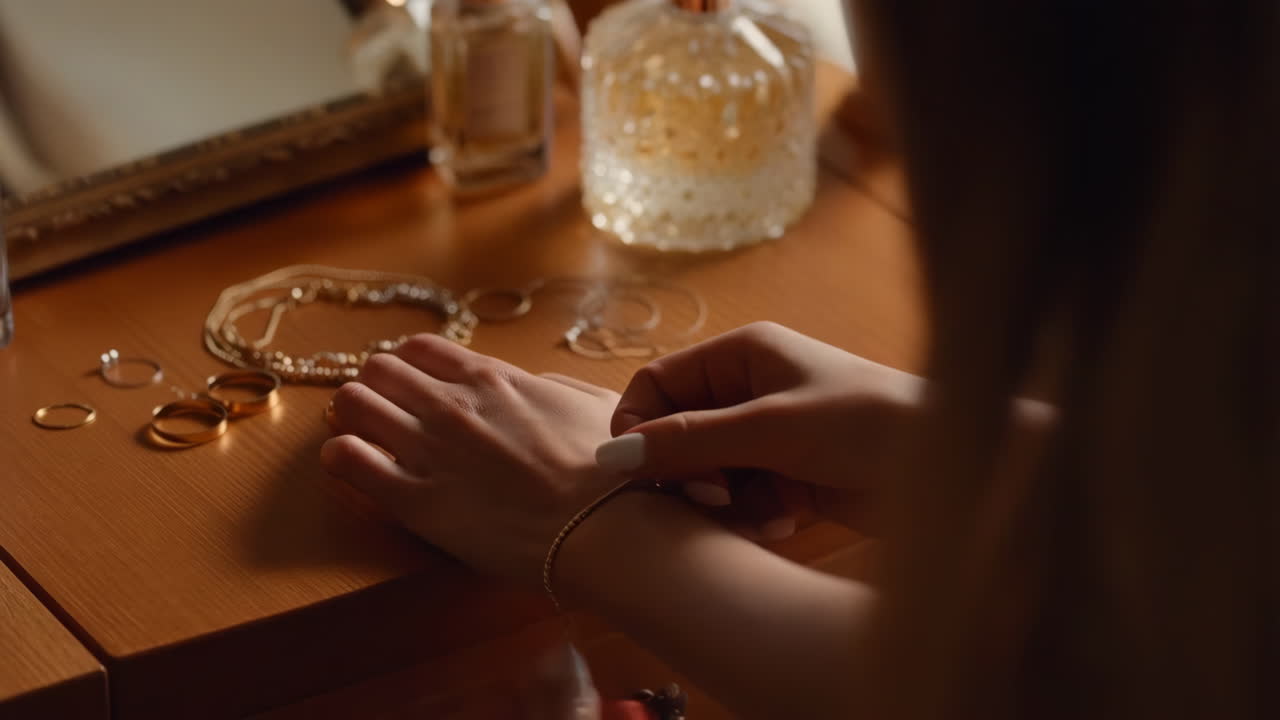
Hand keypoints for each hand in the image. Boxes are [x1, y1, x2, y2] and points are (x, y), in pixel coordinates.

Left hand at [320, 334, 623, 587]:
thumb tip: (530, 386)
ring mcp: (428, 449)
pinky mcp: (414, 501)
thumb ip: (550, 387)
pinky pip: (347, 460)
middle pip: (378, 368)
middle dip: (376, 386)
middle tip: (384, 412)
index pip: (419, 348)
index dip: (409, 365)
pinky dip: (340, 456)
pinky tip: (350, 463)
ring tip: (363, 437)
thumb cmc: (611, 470)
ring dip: (353, 416)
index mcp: (493, 378)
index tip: (412, 384)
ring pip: (352, 403)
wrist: (603, 528)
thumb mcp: (592, 403)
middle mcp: (451, 404)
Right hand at [598, 322, 923, 535]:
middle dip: (686, 469)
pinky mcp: (789, 477)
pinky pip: (740, 498)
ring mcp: (770, 436)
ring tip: (756, 511)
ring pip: (707, 472)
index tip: (634, 473)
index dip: (639, 425)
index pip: (659, 383)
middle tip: (711, 497)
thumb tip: (610, 456)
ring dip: (721, 499)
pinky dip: (750, 514)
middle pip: (679, 432)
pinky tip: (781, 522)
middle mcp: (750, 390)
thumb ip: (690, 441)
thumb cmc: (864, 425)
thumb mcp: (771, 428)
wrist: (950, 471)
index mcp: (742, 354)